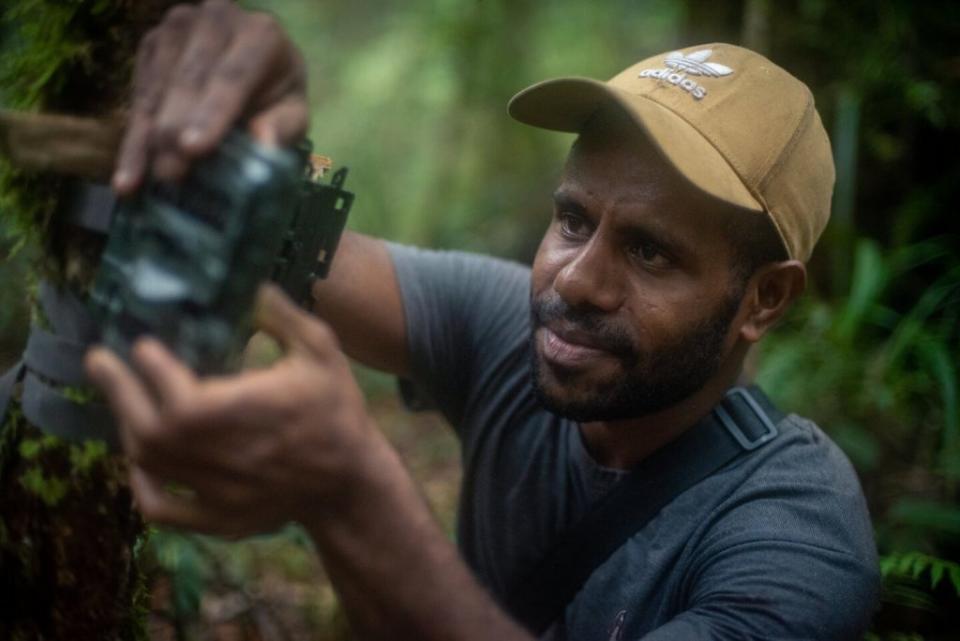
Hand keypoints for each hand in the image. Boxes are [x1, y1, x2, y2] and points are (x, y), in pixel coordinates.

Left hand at [85, 284, 380, 535]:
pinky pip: (162, 509)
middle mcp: (229, 457)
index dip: (153, 372)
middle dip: (119, 392)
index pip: (183, 400)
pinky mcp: (220, 518)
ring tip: (123, 397)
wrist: (350, 481)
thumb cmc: (336, 411)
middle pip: (152, 432)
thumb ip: (287, 318)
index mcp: (253, 415)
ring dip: (129, 426)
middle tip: (99, 360)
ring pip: (151, 464)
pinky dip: (139, 485)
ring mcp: (221, 493)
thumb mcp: (324, 353)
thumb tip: (253, 285)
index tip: (143, 345)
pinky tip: (137, 461)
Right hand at [113, 0, 307, 193]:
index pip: (232, 75)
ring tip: (145, 181)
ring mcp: (177, 28)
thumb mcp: (292, 114)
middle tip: (171, 173)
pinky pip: (138, 96)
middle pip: (189, 80)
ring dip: (150, 138)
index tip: (194, 149)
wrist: (257, 67)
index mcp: (260, 34)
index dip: (211, 113)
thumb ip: (282, 126)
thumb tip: (262, 142)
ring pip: (158, 87)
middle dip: (176, 129)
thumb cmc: (277, 96)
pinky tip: (126, 178)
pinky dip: (133, 141)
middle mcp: (215, 20)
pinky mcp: (151, 44)